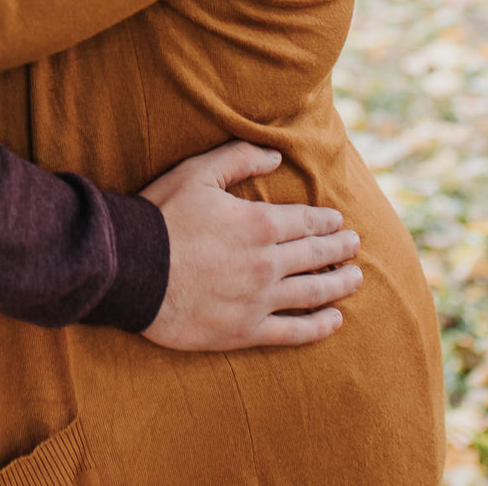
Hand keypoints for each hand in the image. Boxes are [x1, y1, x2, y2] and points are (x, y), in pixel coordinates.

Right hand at [142, 141, 361, 350]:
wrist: (131, 270)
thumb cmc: (162, 217)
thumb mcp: (197, 173)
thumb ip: (239, 158)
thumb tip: (275, 156)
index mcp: (260, 224)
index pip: (307, 222)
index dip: (326, 221)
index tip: (339, 221)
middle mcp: (268, 263)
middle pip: (316, 256)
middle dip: (340, 249)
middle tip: (355, 246)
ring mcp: (260, 299)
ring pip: (313, 293)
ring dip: (339, 285)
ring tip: (355, 280)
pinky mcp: (246, 330)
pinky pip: (293, 332)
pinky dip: (319, 327)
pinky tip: (335, 321)